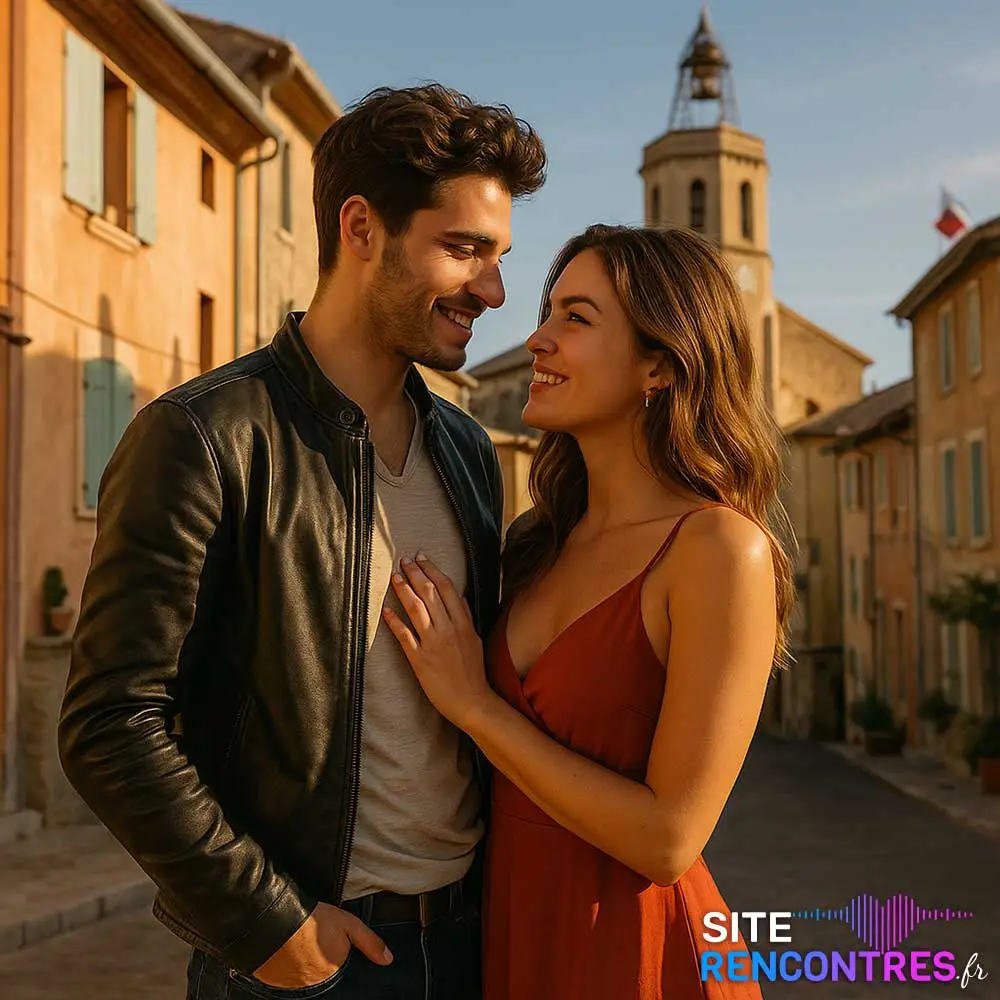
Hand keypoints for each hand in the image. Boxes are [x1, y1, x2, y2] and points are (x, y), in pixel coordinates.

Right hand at [252, 902, 391, 987]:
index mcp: (332, 974)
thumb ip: (369, 943)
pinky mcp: (272, 981)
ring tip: (298, 943)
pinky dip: (284, 967)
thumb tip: (388, 960)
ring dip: (301, 964)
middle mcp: (312, 985)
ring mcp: (291, 985)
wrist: (277, 916)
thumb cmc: (314, 919)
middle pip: (319, 975)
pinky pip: (281, 977)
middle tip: (312, 940)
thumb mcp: (349, 924)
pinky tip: (285, 950)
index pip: (336, 971)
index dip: (332, 956)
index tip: (325, 945)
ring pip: (300, 976)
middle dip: (318, 961)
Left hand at [382, 553, 494, 730]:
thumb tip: (460, 596)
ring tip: (394, 577)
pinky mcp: (420, 659)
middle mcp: (448, 629)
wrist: (471, 701)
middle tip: (404, 560)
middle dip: (414, 573)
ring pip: (416, 609)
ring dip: (403, 590)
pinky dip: (394, 621)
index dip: (431, 569)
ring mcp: (433, 644)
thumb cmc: (474, 672)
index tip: (421, 558)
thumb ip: (466, 616)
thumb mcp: (475, 639)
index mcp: (463, 623)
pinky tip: (385, 610)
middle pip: (429, 593)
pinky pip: (404, 636)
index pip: (446, 588)